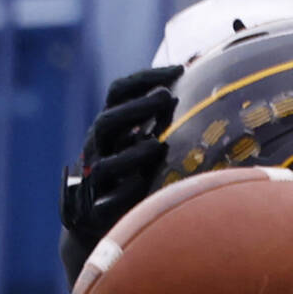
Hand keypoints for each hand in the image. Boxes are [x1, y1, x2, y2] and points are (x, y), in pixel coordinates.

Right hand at [59, 65, 181, 241]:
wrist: (95, 224)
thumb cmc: (128, 178)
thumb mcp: (140, 145)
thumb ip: (158, 123)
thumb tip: (198, 91)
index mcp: (109, 129)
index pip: (118, 93)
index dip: (145, 79)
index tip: (178, 69)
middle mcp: (97, 149)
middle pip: (108, 121)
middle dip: (137, 107)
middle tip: (166, 96)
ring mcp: (93, 180)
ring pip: (106, 164)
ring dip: (134, 153)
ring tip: (158, 145)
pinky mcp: (96, 210)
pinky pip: (110, 200)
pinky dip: (128, 191)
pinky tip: (146, 185)